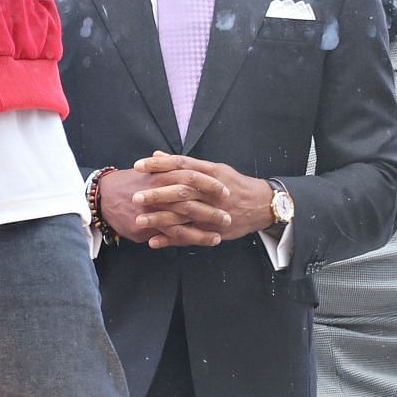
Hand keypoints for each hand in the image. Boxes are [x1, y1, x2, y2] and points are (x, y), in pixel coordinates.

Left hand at [121, 153, 276, 246]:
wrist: (262, 205)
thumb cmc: (233, 184)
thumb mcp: (213, 168)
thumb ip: (184, 163)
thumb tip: (156, 155)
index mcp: (210, 173)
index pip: (181, 165)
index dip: (159, 165)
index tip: (137, 166)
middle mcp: (211, 192)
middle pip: (182, 191)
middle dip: (157, 194)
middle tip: (135, 197)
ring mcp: (213, 212)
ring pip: (184, 216)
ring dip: (160, 219)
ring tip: (139, 221)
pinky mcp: (213, 230)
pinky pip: (190, 236)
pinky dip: (171, 240)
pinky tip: (153, 241)